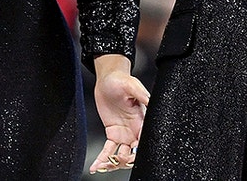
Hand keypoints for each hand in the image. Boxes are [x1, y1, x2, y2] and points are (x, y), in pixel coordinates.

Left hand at [89, 56, 149, 173]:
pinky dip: (102, 159)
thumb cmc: (122, 80)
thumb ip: (141, 94)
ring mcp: (124, 134)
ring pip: (121, 155)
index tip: (131, 154)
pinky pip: (108, 150)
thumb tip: (149, 101)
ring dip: (113, 164)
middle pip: (133, 153)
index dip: (139, 151)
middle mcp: (134, 130)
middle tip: (115, 161)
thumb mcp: (132, 85)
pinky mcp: (113, 134)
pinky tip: (96, 166)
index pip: (144, 141)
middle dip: (126, 161)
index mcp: (142, 121)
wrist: (108, 79)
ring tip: (103, 166)